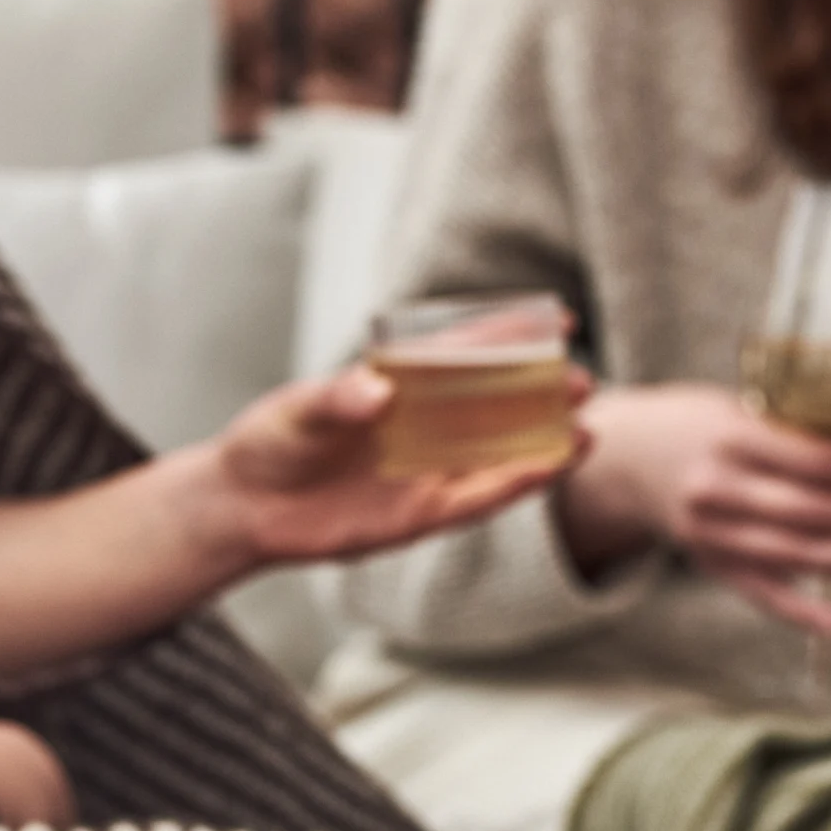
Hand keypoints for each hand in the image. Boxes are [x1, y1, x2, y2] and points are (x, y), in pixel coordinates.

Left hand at [208, 363, 584, 567]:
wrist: (246, 505)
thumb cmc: (270, 440)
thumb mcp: (296, 411)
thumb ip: (336, 398)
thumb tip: (380, 393)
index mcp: (402, 382)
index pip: (467, 352)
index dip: (513, 335)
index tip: (560, 317)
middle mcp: (424, 424)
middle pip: (496, 404)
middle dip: (541, 393)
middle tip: (583, 382)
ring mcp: (427, 469)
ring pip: (498, 454)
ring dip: (540, 444)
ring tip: (585, 432)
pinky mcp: (421, 513)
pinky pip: (478, 498)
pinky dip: (513, 485)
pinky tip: (548, 471)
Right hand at [556, 383, 830, 633]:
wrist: (625, 459)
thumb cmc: (693, 424)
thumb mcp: (737, 409)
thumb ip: (790, 434)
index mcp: (732, 438)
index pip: (816, 462)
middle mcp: (719, 490)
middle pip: (810, 511)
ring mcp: (711, 532)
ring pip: (791, 554)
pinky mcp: (709, 561)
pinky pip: (758, 591)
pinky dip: (797, 612)